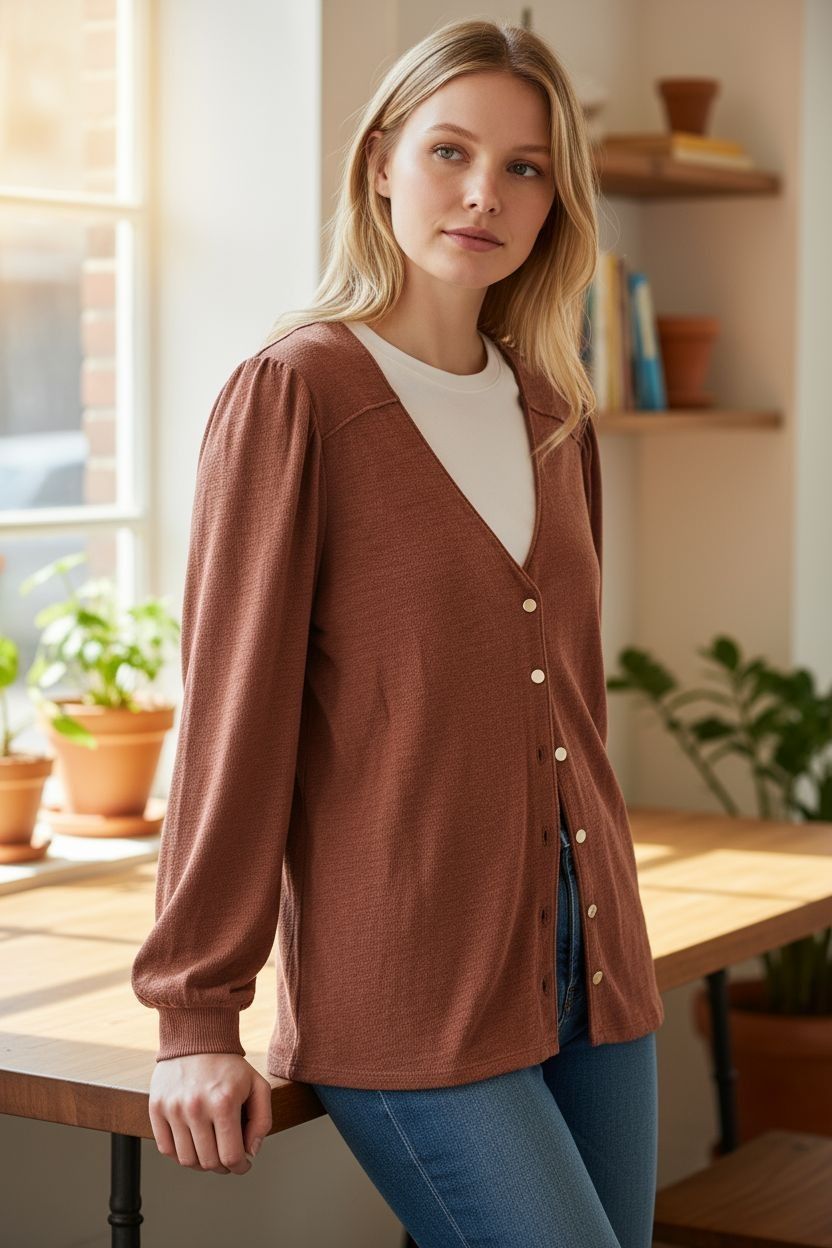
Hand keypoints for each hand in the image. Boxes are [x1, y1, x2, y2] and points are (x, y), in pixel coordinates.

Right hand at [148, 1053, 271, 1174]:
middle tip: (228, 1159)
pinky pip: (165, 1149)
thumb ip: (262, 1120)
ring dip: (201, 1164)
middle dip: (223, 1167)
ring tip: (210, 1152)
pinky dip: (179, 1154)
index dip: (240, 1167)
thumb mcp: (257, 1086)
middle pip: (208, 1162)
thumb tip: (251, 1151)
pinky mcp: (156, 1108)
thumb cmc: (228, 1065)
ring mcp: (173, 1108)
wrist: (195, 1037)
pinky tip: (192, 1144)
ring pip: (186, 1160)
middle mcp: (196, 1107)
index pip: (231, 1156)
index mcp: (224, 1102)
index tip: (243, 1164)